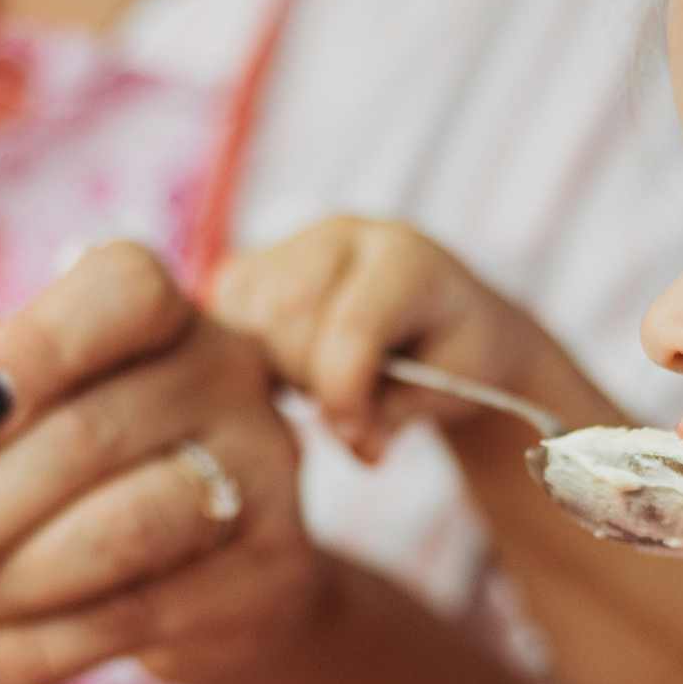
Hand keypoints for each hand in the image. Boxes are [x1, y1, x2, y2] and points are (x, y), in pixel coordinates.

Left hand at [0, 243, 326, 683]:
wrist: (223, 586)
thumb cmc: (103, 475)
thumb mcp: (38, 412)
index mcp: (167, 317)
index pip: (119, 292)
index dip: (30, 351)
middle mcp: (230, 380)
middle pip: (91, 436)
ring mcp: (265, 479)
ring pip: (123, 532)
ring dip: (10, 584)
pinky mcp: (269, 579)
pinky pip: (134, 620)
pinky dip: (34, 654)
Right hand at [209, 218, 591, 463]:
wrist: (452, 322)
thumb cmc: (460, 356)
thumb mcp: (452, 389)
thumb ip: (397, 414)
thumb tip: (351, 442)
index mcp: (406, 257)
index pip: (353, 324)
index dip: (347, 398)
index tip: (366, 449)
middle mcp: (344, 234)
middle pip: (286, 315)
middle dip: (308, 381)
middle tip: (347, 412)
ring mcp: (294, 243)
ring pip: (246, 316)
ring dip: (274, 370)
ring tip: (321, 385)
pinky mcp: (256, 262)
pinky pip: (223, 316)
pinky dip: (247, 357)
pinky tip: (288, 370)